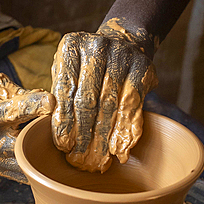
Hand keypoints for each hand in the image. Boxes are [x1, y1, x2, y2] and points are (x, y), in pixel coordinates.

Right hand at [0, 72, 54, 181]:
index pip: (16, 111)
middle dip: (47, 132)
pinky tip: (43, 148)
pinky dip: (36, 162)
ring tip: (52, 135)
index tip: (52, 100)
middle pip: (28, 142)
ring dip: (44, 149)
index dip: (38, 104)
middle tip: (58, 121)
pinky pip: (24, 172)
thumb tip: (45, 99)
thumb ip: (17, 92)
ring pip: (29, 162)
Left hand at [51, 19, 157, 172]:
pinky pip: (133, 105)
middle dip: (83, 134)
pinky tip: (120, 149)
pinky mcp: (143, 67)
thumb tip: (61, 138)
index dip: (63, 120)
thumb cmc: (85, 66)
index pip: (64, 89)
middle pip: (87, 100)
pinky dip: (126, 130)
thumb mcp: (67, 71)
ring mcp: (122, 55)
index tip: (63, 146)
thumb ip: (61, 96)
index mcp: (70, 45)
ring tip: (98, 161)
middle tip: (80, 160)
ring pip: (110, 105)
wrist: (122, 42)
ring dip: (104, 138)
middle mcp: (96, 46)